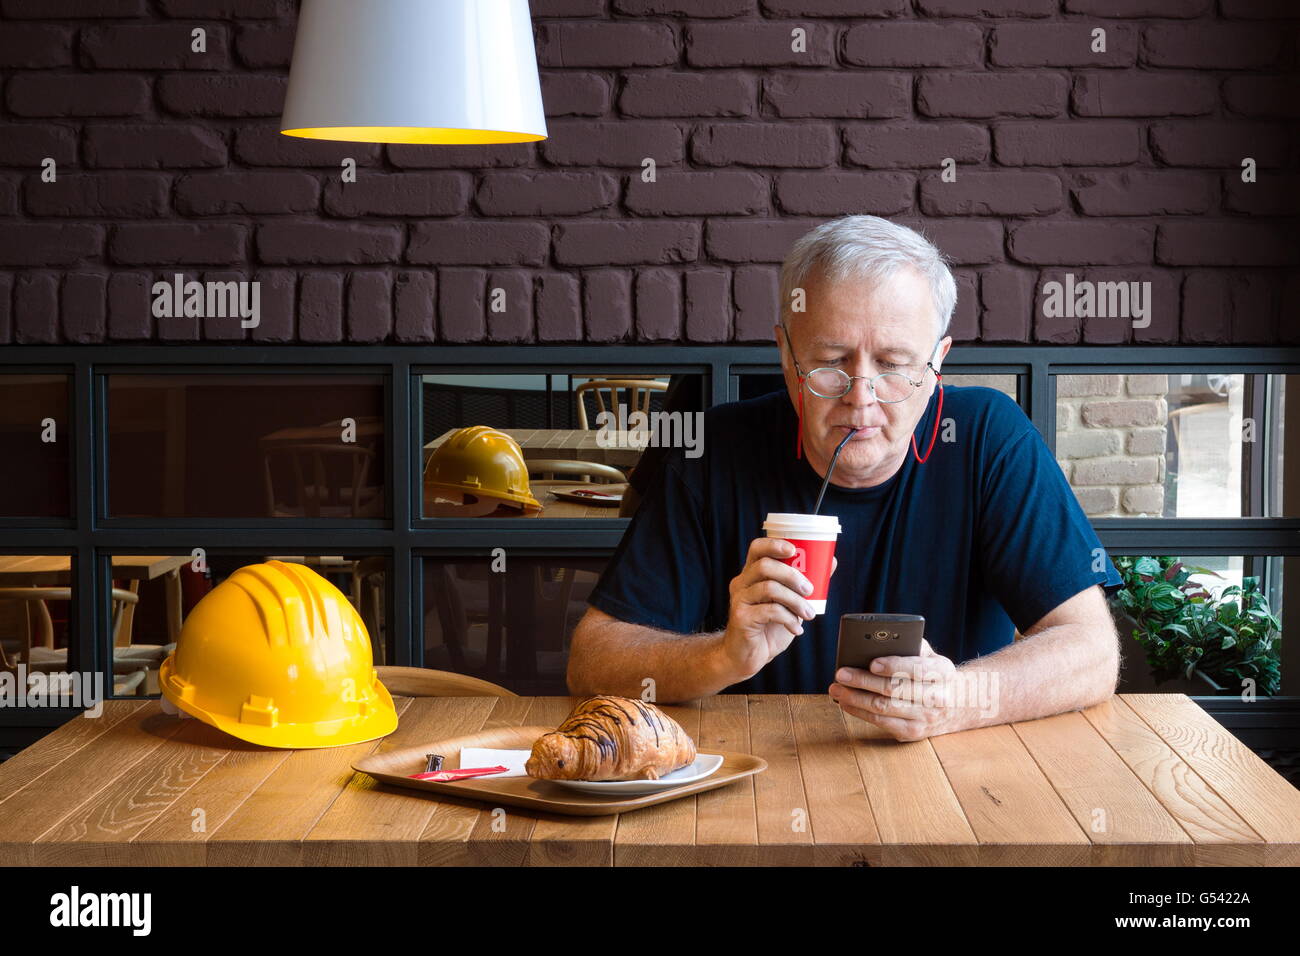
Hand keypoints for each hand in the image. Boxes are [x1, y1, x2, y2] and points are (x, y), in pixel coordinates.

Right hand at [720, 539, 836, 681]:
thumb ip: (805, 583)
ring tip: (808, 614)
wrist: (746, 655)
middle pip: (765, 566)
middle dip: (792, 575)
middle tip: (809, 590)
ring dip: (795, 601)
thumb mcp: (789, 603)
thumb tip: (831, 562)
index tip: (794, 551)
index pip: (757, 548)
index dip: (774, 544)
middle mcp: (741, 583)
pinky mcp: (741, 618)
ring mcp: (739, 600)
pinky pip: (769, 611)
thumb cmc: (768, 626)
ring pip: (769, 588)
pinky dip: (788, 619)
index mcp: (751, 574)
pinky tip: (796, 629)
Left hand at [828, 638, 962, 740]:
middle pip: (894, 690)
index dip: (894, 666)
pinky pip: (881, 723)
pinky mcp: (912, 732)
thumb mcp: (931, 656)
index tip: (872, 663)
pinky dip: (860, 712)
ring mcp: (924, 718)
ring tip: (836, 689)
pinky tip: (846, 703)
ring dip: (855, 699)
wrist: (958, 705)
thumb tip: (877, 641)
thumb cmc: (933, 674)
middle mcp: (936, 697)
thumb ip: (910, 645)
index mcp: (942, 672)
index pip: (917, 669)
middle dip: (863, 681)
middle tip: (841, 673)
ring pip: (884, 708)